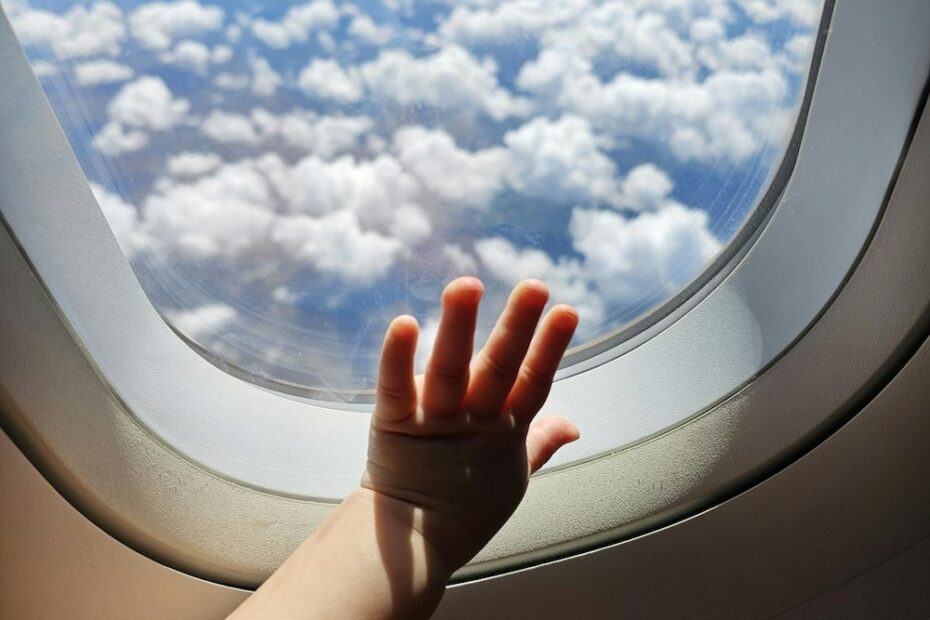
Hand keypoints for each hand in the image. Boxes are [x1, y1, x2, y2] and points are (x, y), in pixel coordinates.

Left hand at [362, 277, 579, 570]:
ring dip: (458, 327)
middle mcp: (474, 422)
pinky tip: (403, 323)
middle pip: (499, 370)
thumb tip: (573, 424)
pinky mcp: (393, 425)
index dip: (550, 349)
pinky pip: (395, 387)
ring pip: (449, 370)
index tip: (567, 311)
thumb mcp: (513, 474)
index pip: (533, 383)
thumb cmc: (465, 506)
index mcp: (505, 430)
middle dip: (517, 327)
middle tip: (534, 286)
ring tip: (467, 285)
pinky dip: (397, 357)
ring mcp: (434, 423)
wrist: (411, 544)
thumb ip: (541, 442)